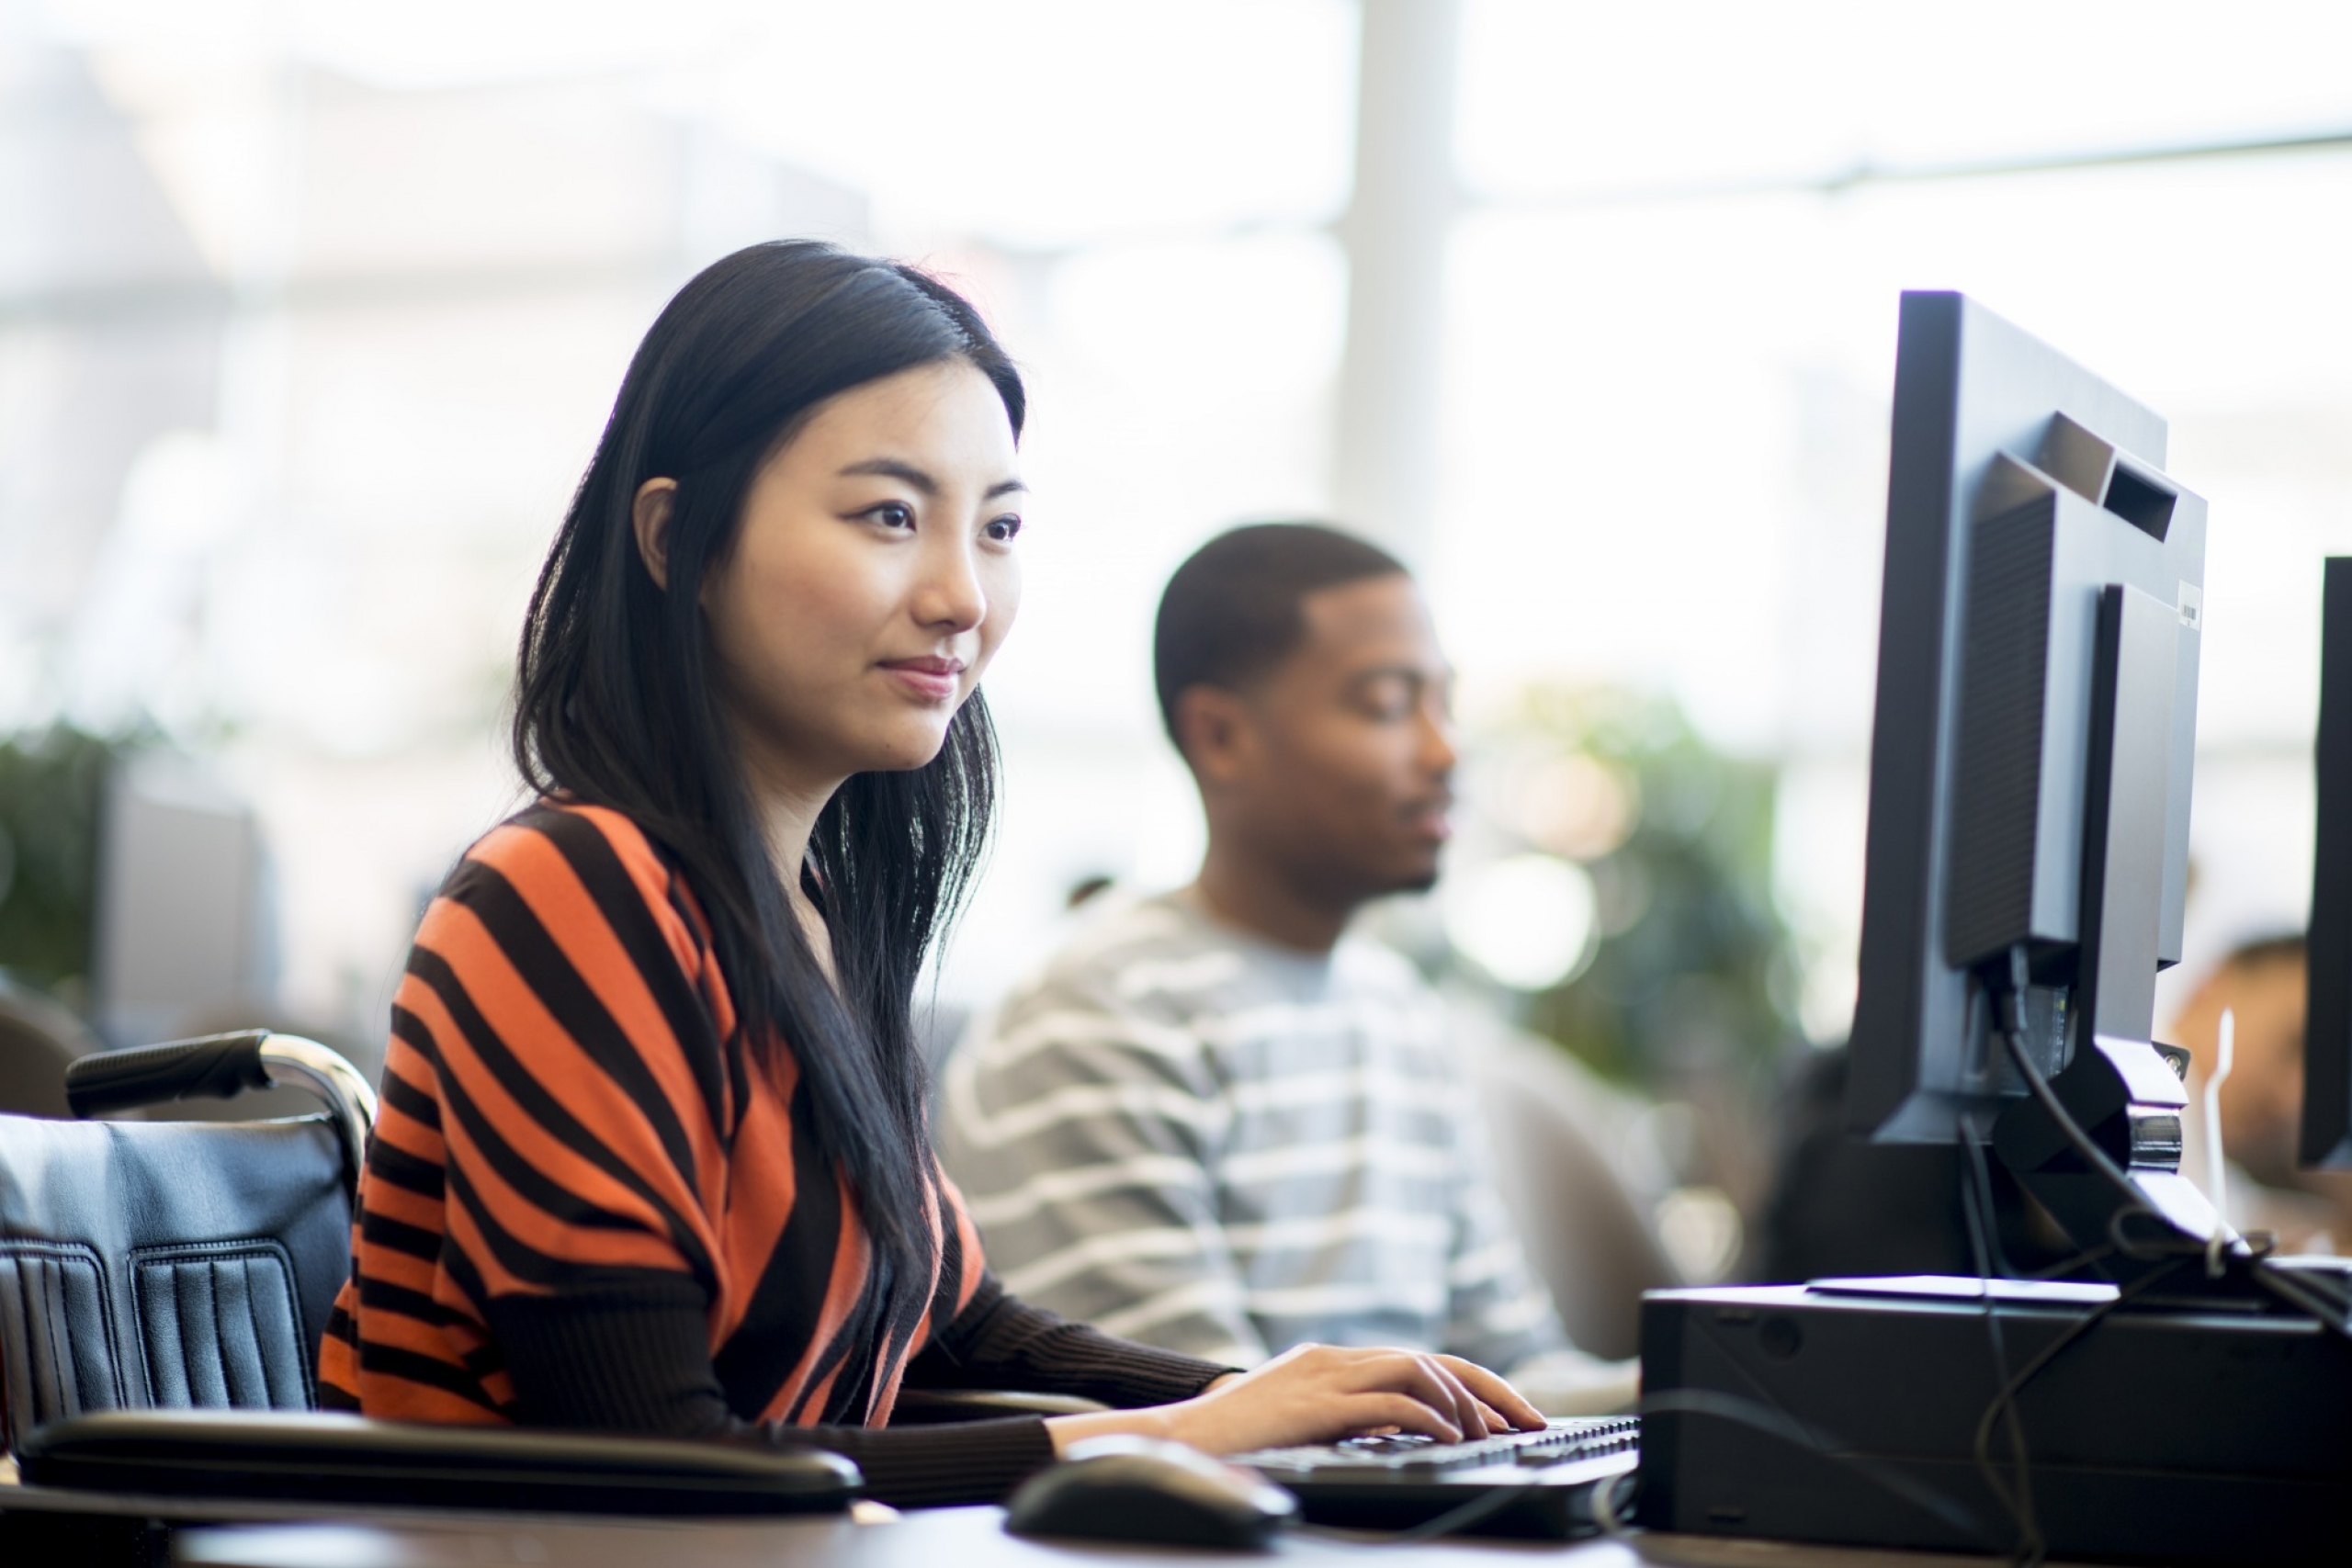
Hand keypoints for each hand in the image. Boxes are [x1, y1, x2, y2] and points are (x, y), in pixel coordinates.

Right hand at [1047, 1344, 1544, 1456]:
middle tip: (1531, 1419)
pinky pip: (1387, 1400)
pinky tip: (1447, 1437)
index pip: (1421, 1361)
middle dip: (1490, 1389)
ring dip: (1461, 1401)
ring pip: (1416, 1368)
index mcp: (1334, 1362)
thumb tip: (1406, 1436)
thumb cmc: (1235, 1443)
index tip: (1515, 1413)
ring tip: (1486, 1434)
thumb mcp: (1304, 1425)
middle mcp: (1334, 1359)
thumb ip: (1350, 1421)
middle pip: (1432, 1358)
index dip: (1475, 1384)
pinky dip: (1425, 1415)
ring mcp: (1323, 1375)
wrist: (1177, 1442)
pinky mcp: (1314, 1401)